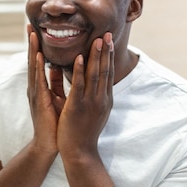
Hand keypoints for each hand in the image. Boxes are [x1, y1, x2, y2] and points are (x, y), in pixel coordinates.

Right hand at [26, 24, 65, 155]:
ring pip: (33, 67)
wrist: (50, 143)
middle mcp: (34, 87)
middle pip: (31, 60)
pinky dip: (38, 68)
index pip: (36, 61)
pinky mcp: (39, 101)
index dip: (35, 45)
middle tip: (29, 24)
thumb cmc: (54, 121)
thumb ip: (54, 82)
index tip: (35, 29)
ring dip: (32, 50)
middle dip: (30, 42)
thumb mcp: (55, 97)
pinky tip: (38, 56)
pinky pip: (39, 81)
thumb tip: (57, 66)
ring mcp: (35, 93)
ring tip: (32, 34)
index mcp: (39, 86)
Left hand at [57, 32, 113, 160]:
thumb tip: (87, 82)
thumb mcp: (91, 110)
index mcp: (103, 99)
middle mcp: (100, 99)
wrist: (80, 153)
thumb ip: (90, 95)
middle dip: (106, 51)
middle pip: (104, 71)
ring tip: (97, 39)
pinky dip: (79, 71)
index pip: (108, 74)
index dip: (109, 57)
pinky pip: (79, 86)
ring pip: (94, 75)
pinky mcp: (77, 107)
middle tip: (108, 34)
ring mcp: (90, 103)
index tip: (109, 41)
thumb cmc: (82, 132)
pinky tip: (78, 58)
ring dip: (96, 56)